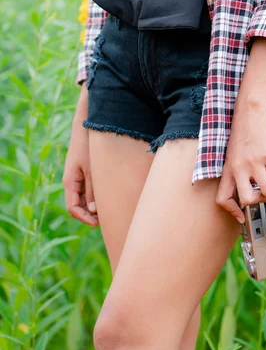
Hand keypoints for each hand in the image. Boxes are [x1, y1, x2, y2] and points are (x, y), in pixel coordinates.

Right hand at [62, 83, 98, 226]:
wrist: (89, 126)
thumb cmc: (90, 146)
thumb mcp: (92, 170)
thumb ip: (92, 190)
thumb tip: (93, 211)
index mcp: (70, 181)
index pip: (72, 207)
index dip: (84, 218)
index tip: (98, 223)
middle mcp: (72, 181)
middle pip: (78, 205)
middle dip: (90, 215)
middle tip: (107, 220)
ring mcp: (78, 177)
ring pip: (84, 199)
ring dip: (94, 206)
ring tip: (111, 210)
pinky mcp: (86, 172)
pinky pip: (88, 190)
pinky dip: (96, 197)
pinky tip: (110, 197)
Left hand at [216, 37, 265, 222]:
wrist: (249, 112)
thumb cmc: (242, 133)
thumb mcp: (233, 154)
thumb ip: (238, 171)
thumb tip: (250, 187)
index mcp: (229, 170)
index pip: (222, 198)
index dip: (232, 211)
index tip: (242, 217)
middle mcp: (239, 169)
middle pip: (246, 200)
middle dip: (258, 204)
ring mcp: (253, 162)